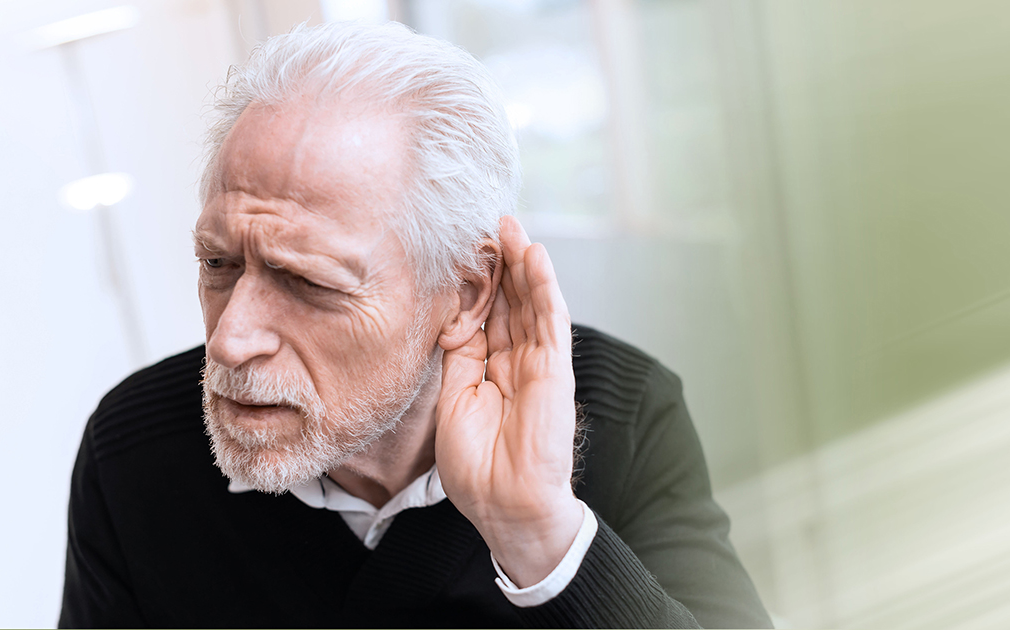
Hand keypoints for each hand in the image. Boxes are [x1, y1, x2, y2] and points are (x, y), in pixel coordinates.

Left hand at [436, 215, 580, 587]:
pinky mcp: (555, 370)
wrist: (505, 504)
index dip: (480, 282)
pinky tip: (535, 257)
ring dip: (523, 264)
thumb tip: (454, 316)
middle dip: (502, 263)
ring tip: (511, 227)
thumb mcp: (453, 400)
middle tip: (491, 223)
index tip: (467, 248)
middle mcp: (516, 361)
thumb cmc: (477, 466)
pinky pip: (550, 321)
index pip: (488, 316)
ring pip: (532, 303)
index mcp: (491, 370)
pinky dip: (544, 288)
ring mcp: (539, 364)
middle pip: (511, 302)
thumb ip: (460, 356)